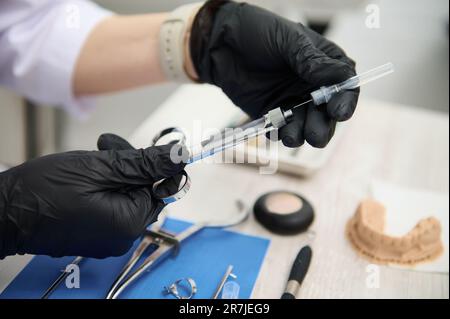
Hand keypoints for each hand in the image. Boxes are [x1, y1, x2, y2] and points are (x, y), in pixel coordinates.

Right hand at [0, 136, 184, 258]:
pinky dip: (104, 184)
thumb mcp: (99, 167)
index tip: (151, 146)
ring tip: (92, 155)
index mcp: (129, 223)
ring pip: (125, 193)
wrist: (4, 211)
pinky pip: (111, 204)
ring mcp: (107, 237)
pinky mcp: (94, 232)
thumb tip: (178, 156)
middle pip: (143, 189)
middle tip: (106, 145)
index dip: (156, 163)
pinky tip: (86, 172)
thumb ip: (143, 163)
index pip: (162, 187)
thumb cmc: (42, 191)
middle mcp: (122, 236)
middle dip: (130, 163)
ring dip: (115, 170)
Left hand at [190, 0, 358, 147]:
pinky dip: (281, 134)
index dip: (345, 102)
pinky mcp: (273, 113)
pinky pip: (282, 130)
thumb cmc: (258, 32)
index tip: (338, 112)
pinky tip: (274, 130)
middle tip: (314, 134)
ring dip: (302, 135)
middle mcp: (312, 87)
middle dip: (323, 127)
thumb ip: (312, 60)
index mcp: (325, 65)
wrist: (222, 43)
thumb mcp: (289, 39)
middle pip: (328, 115)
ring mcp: (293, 102)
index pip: (345, 87)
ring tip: (290, 134)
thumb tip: (339, 76)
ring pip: (306, 127)